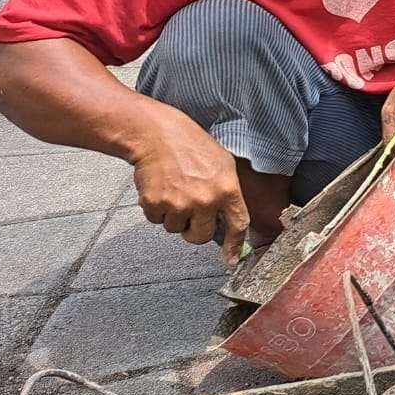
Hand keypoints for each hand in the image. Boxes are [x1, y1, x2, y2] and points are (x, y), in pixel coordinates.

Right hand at [129, 111, 249, 265]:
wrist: (158, 135)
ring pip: (176, 229)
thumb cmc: (192, 146)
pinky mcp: (156, 205)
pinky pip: (156, 221)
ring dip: (175, 216)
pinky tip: (161, 188)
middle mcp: (205, 200)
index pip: (238, 225)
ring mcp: (179, 204)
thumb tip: (229, 220)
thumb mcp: (223, 164)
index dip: (235, 246)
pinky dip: (157, 209)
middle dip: (196, 229)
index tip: (231, 260)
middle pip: (201, 237)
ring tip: (175, 189)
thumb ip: (228, 192)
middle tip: (191, 210)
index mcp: (227, 189)